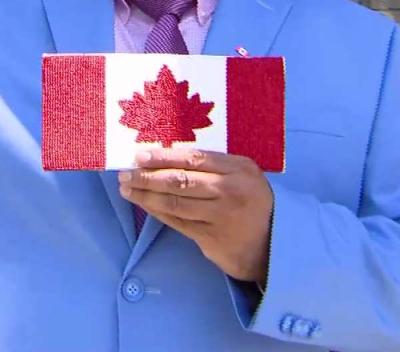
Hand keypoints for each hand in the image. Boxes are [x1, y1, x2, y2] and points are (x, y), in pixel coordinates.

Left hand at [119, 148, 272, 283]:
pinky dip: (157, 212)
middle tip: (126, 173)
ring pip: (175, 203)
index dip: (164, 156)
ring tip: (127, 189)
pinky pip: (177, 222)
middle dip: (148, 177)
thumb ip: (215, 165)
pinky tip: (144, 205)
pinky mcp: (211, 237)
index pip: (194, 158)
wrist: (273, 243)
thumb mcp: (244, 175)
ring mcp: (220, 216)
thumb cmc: (252, 201)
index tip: (140, 155)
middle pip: (181, 181)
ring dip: (146, 195)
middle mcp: (230, 191)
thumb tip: (167, 156)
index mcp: (239, 169)